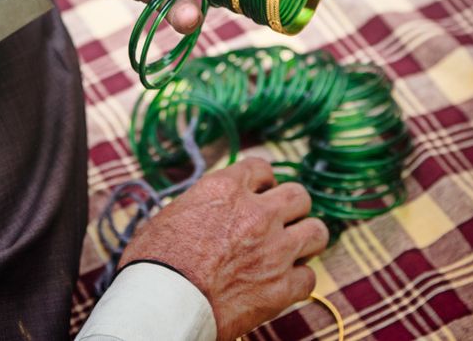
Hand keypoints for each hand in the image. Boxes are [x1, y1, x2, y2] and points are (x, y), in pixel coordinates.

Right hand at [118, 158, 327, 340]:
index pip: (261, 168)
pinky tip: (283, 283)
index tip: (260, 193)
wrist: (163, 305)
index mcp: (226, 189)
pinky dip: (298, 280)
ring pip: (317, 231)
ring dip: (306, 239)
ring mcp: (274, 250)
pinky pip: (309, 277)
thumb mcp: (170, 216)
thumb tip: (204, 210)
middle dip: (292, 207)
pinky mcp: (281, 288)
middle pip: (299, 195)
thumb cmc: (154, 263)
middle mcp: (257, 213)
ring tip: (293, 249)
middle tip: (281, 221)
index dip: (262, 181)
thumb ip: (200, 205)